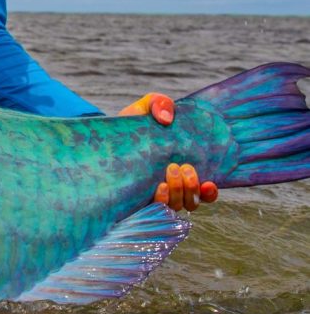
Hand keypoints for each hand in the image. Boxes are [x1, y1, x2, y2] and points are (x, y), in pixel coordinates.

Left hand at [119, 94, 219, 210]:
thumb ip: (160, 103)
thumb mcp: (146, 108)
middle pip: (190, 201)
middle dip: (190, 187)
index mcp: (181, 170)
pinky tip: (158, 187)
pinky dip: (161, 201)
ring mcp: (153, 195)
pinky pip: (153, 210)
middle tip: (178, 167)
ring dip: (177, 193)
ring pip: (175, 206)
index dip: (210, 193)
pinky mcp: (136, 199)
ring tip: (167, 174)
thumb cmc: (133, 123)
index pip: (203, 191)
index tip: (208, 183)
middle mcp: (170, 187)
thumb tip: (167, 118)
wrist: (104, 135)